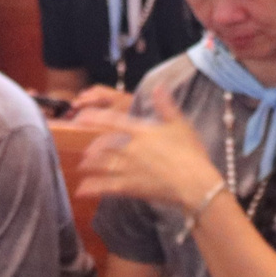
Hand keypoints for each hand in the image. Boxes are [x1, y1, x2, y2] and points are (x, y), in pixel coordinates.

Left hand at [73, 81, 223, 210]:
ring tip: (82, 167)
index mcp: (142, 131)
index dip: (95, 118)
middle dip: (93, 147)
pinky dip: (92, 188)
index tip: (81, 117)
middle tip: (86, 151)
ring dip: (90, 165)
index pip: (112, 120)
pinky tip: (81, 190)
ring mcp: (128, 168)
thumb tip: (159, 86)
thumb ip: (166, 106)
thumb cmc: (191, 152)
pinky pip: (106, 186)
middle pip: (104, 145)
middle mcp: (131, 148)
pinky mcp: (130, 187)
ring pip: (102, 164)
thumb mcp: (180, 124)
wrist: (194, 182)